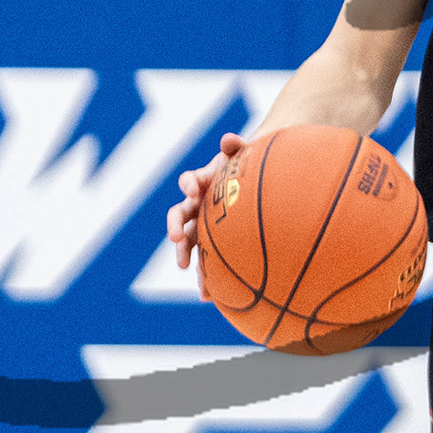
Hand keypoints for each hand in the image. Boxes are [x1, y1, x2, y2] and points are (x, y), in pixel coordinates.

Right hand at [167, 132, 245, 274]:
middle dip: (176, 225)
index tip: (192, 189)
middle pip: (180, 214)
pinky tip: (209, 294)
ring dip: (183, 252)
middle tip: (176, 237)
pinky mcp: (212, 241)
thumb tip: (227, 139)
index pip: (190, 182)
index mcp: (205, 181)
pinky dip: (206, 275)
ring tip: (183, 266)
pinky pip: (206, 258)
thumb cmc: (248, 165)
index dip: (189, 184)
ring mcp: (203, 223)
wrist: (257, 179)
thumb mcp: (244, 154)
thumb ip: (236, 146)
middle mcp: (198, 204)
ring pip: (188, 239)